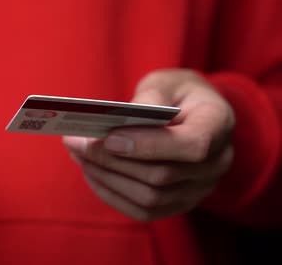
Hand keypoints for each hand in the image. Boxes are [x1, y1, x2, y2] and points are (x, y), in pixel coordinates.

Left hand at [63, 69, 234, 220]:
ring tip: (78, 154)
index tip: (109, 138)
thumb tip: (119, 120)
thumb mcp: (166, 82)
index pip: (192, 145)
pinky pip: (144, 211)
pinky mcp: (179, 204)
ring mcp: (199, 189)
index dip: (148, 145)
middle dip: (112, 160)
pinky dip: (111, 193)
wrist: (193, 114)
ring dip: (106, 177)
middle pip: (162, 175)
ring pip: (150, 197)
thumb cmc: (176, 94)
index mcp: (218, 125)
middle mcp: (216, 164)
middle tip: (76, 142)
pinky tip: (91, 172)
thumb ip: (148, 97)